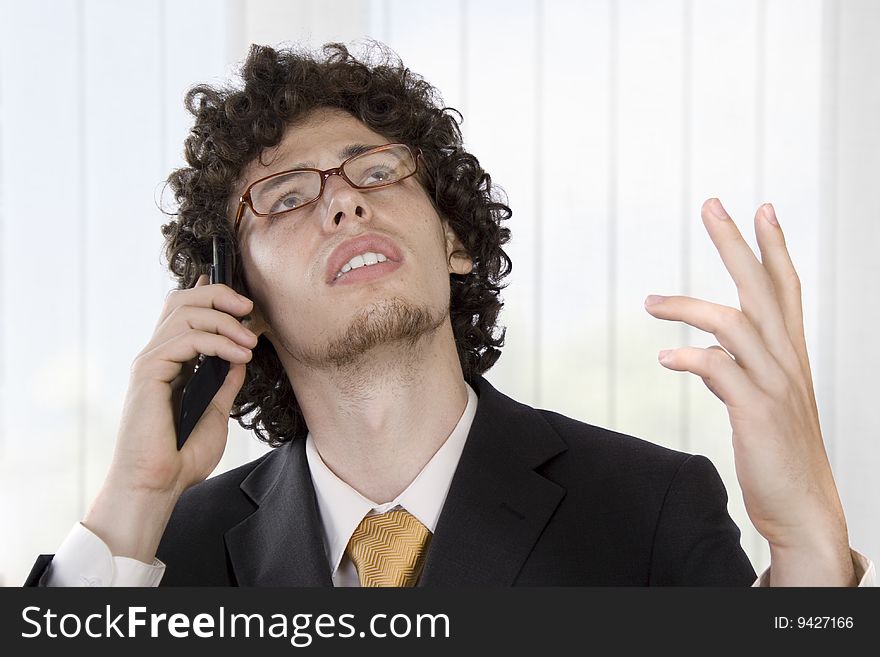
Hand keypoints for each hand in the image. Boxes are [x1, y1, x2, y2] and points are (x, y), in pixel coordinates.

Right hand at [82, 274, 256, 560]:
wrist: (158, 485)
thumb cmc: (182, 457)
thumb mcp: (216, 412)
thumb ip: (226, 383)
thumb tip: (241, 358)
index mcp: (171, 363)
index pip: (184, 313)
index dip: (209, 295)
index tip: (242, 300)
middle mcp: (157, 357)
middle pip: (181, 301)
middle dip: (218, 295)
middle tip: (249, 308)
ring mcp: (151, 362)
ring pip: (185, 313)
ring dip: (225, 321)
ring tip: (250, 341)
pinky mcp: (149, 372)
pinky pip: (186, 340)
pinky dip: (218, 342)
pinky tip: (239, 356)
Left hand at [644, 198, 855, 584]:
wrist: (804, 510)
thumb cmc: (780, 456)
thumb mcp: (761, 405)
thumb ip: (736, 371)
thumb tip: (700, 354)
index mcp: (792, 358)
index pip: (785, 290)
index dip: (774, 249)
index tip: (762, 209)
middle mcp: (788, 363)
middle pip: (763, 289)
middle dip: (737, 244)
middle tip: (712, 205)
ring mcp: (775, 386)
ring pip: (736, 323)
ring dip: (689, 306)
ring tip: (651, 303)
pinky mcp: (758, 412)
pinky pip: (721, 369)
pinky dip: (690, 358)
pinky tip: (666, 360)